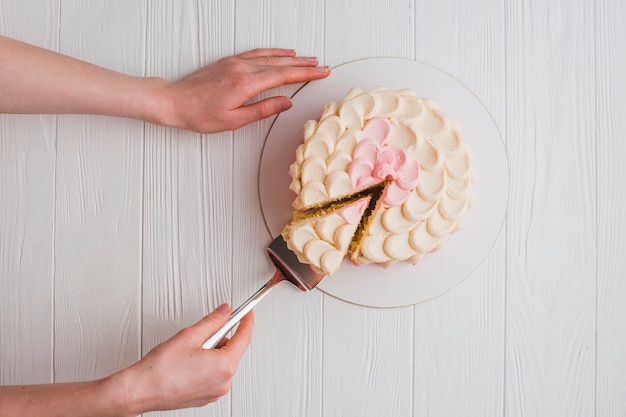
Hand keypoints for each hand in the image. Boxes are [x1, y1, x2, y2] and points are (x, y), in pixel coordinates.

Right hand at [116, 304, 253, 413]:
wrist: (141, 391)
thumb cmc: (161, 369)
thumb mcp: (190, 335)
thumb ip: (213, 321)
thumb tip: (225, 312)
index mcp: (224, 365)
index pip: (244, 337)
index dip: (246, 320)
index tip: (247, 312)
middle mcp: (225, 382)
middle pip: (232, 349)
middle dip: (218, 338)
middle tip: (198, 336)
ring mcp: (216, 391)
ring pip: (222, 362)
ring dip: (210, 352)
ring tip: (187, 354)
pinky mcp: (207, 397)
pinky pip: (214, 374)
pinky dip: (205, 365)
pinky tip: (187, 364)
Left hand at [157, 48, 330, 132]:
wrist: (174, 101)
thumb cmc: (199, 114)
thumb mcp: (234, 120)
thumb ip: (263, 109)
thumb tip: (285, 102)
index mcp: (245, 84)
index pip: (283, 76)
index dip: (305, 74)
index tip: (321, 72)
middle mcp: (241, 68)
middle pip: (281, 63)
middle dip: (304, 65)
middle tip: (322, 66)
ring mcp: (235, 62)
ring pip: (270, 56)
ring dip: (292, 57)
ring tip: (308, 59)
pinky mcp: (229, 61)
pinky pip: (257, 52)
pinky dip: (273, 52)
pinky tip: (282, 53)